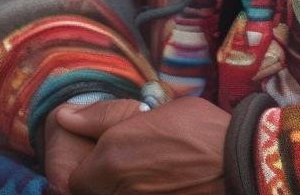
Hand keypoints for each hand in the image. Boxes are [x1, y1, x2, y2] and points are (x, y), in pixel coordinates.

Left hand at [55, 96, 230, 194]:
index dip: (85, 164)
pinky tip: (158, 181)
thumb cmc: (196, 128)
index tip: (100, 151)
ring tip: (145, 167)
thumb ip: (102, 118)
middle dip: (101, 176)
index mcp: (112, 158)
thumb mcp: (149, 112)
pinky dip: (139, 191)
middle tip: (128, 159)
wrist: (236, 160)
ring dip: (120, 184)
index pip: (74, 177)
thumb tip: (63, 117)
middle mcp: (117, 189)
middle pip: (91, 190)